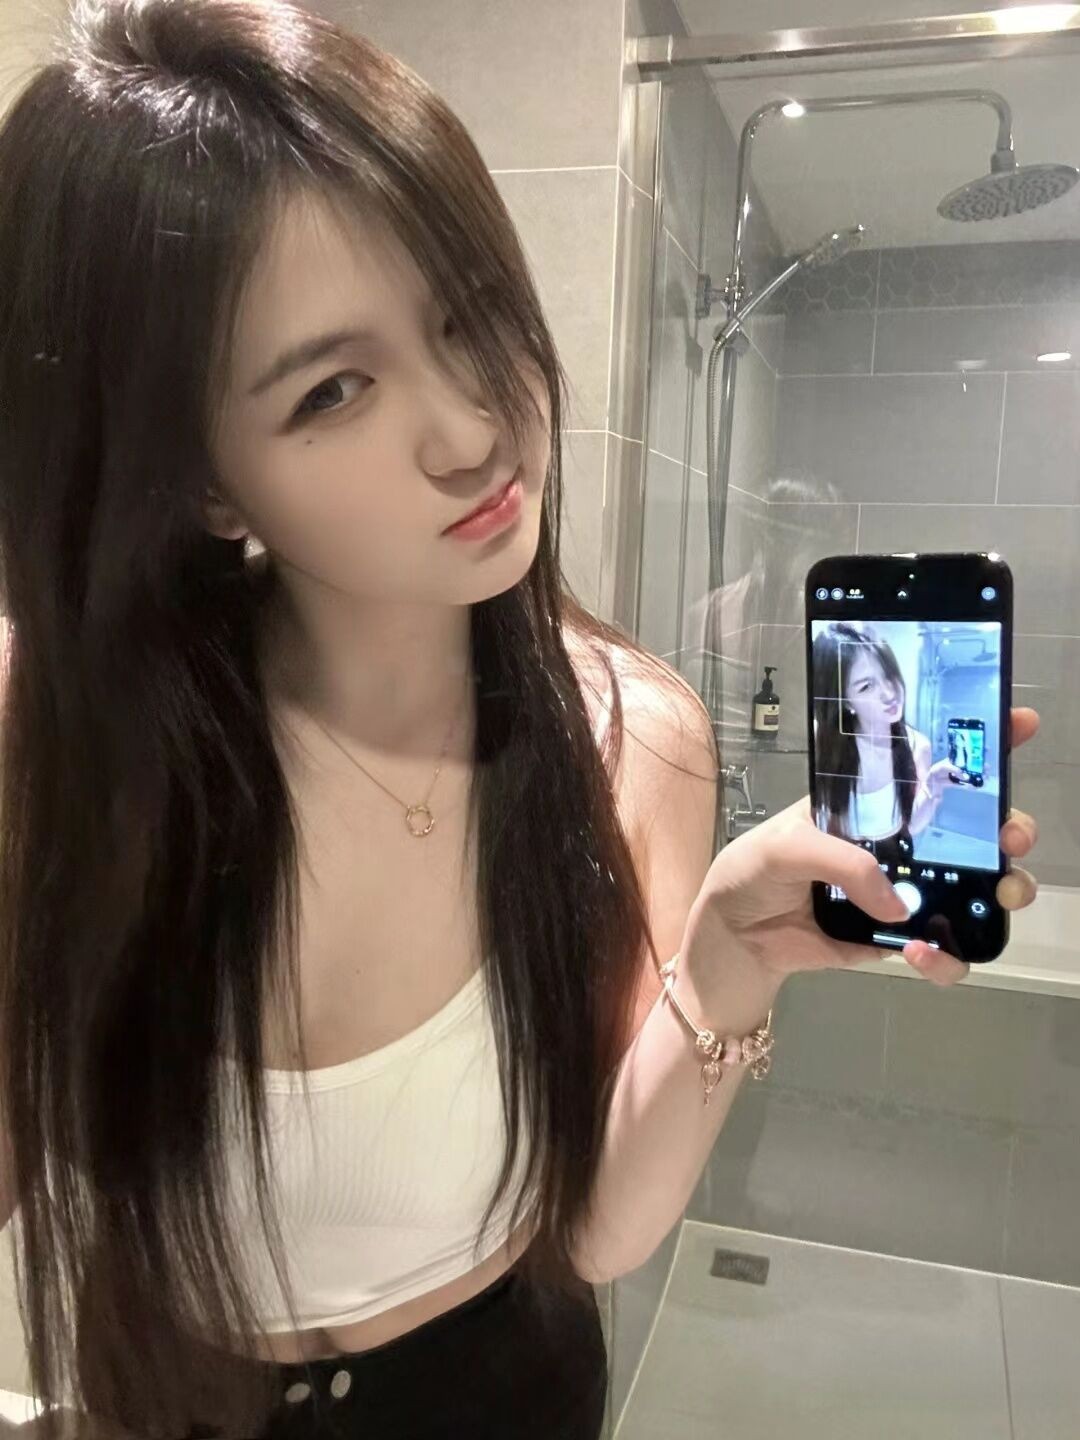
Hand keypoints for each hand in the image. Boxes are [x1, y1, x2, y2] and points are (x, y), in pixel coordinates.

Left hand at [693, 708, 1039, 989]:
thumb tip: (898, 903)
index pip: (925, 766)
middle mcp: (894, 843)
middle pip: (971, 828)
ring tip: (997, 895)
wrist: (732, 943)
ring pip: (974, 889)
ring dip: (1000, 890)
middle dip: (1007, 826)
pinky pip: (942, 949)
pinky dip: (945, 956)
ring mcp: (902, 891)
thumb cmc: (751, 876)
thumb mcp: (784, 847)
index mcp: (868, 803)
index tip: (1016, 725)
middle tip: (1010, 837)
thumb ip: (842, 863)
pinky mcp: (897, 938)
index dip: (974, 746)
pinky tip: (922, 953)